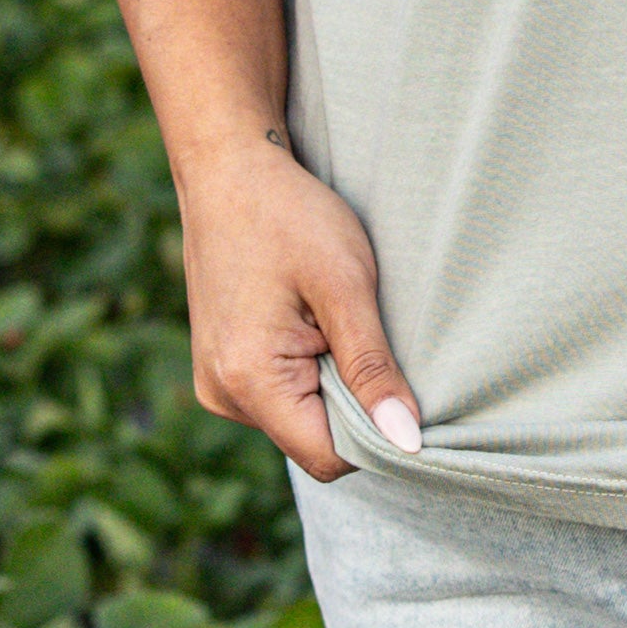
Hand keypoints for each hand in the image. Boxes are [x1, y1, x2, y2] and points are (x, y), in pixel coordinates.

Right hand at [173, 135, 420, 484]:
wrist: (227, 169)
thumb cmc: (288, 214)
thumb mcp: (346, 286)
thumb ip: (373, 368)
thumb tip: (407, 442)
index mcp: (247, 380)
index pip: (329, 458)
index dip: (378, 437)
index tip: (410, 391)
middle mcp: (222, 395)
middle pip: (314, 442)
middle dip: (356, 404)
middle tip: (371, 335)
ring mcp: (216, 385)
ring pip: (300, 420)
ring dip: (333, 385)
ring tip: (335, 319)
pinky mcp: (222, 369)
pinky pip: (281, 397)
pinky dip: (310, 372)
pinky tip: (314, 322)